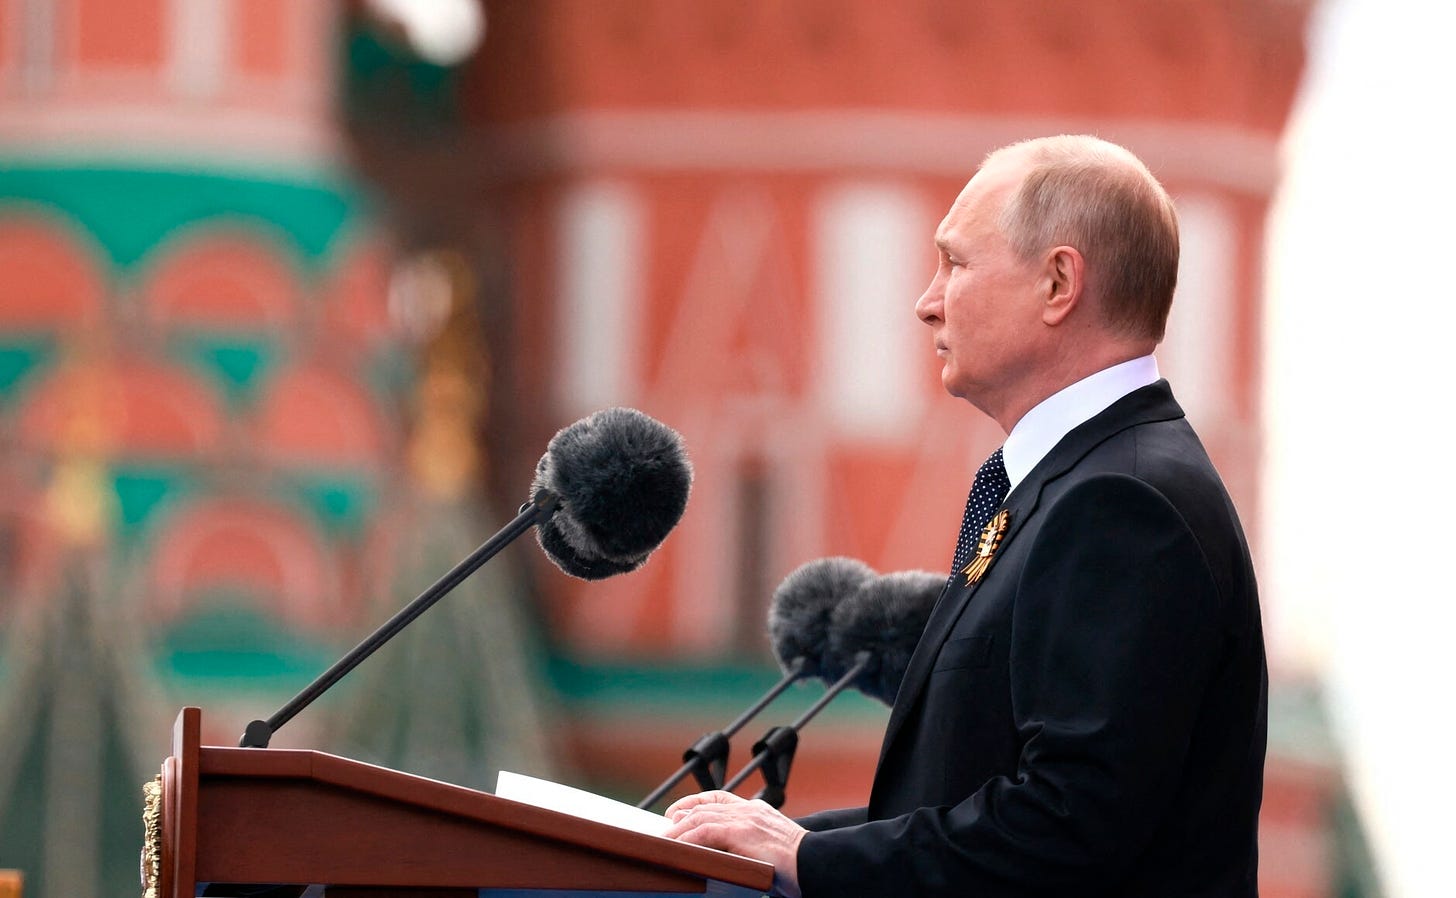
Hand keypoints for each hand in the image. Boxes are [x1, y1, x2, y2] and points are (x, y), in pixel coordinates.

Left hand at [664, 790, 806, 897]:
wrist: (815, 863)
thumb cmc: (799, 864)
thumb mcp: (772, 847)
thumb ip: (752, 843)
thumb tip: (733, 855)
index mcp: (757, 810)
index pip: (719, 798)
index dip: (695, 802)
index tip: (679, 811)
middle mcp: (749, 810)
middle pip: (705, 806)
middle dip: (681, 815)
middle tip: (666, 828)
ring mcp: (744, 819)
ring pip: (701, 818)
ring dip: (679, 830)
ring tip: (666, 840)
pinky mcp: (740, 832)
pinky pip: (704, 832)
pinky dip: (688, 838)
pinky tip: (678, 847)